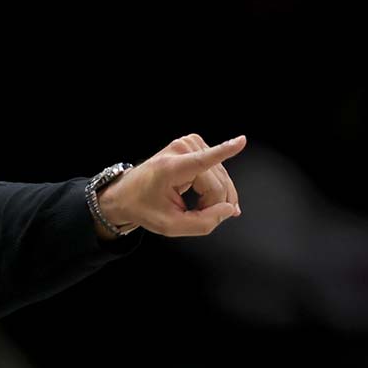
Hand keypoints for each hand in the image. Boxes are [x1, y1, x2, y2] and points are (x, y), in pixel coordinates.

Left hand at [98, 133, 245, 236]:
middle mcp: (181, 151)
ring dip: (214, 197)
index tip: (241, 141)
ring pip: (221, 178)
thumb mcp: (169, 226)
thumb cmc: (144, 207)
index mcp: (170, 169)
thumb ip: (202, 223)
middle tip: (197, 214)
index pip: (202, 161)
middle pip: (218, 183)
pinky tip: (205, 198)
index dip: (224, 152)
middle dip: (213, 204)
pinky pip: (218, 170)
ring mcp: (189, 144)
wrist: (127, 193)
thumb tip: (230, 210)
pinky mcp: (195, 144)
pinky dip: (214, 187)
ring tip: (198, 207)